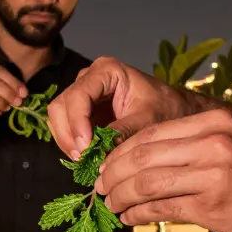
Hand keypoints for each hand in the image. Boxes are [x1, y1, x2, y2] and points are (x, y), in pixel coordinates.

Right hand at [47, 57, 194, 159]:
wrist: (174, 110)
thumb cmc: (166, 109)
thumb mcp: (147, 121)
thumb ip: (122, 133)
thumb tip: (98, 152)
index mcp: (106, 71)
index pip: (78, 95)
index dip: (77, 123)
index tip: (86, 148)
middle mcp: (88, 78)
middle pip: (61, 106)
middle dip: (69, 134)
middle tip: (83, 158)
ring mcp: (82, 94)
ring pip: (57, 117)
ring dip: (67, 141)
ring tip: (84, 160)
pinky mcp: (81, 111)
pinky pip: (64, 127)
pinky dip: (70, 143)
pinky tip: (86, 156)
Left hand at [95, 108, 231, 231]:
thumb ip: (193, 148)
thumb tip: (145, 161)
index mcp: (214, 123)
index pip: (149, 133)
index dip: (120, 152)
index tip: (106, 165)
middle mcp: (213, 143)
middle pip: (140, 156)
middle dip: (112, 174)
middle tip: (100, 187)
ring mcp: (212, 174)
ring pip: (145, 182)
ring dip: (120, 196)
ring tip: (112, 204)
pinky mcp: (213, 205)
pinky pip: (160, 208)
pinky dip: (138, 214)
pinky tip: (131, 218)